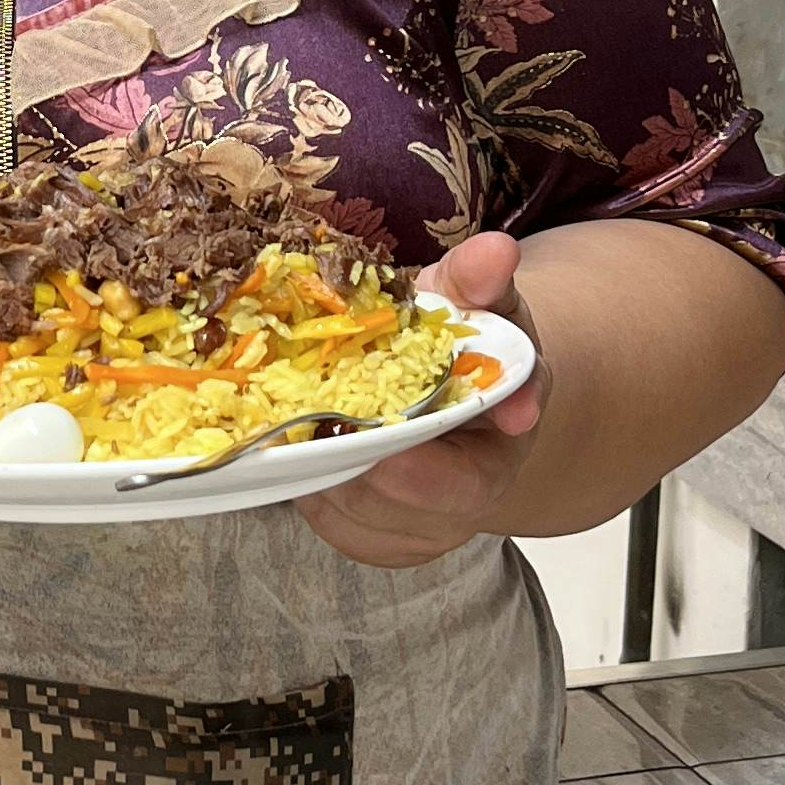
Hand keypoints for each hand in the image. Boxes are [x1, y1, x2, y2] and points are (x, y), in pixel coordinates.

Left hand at [301, 230, 547, 570]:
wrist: (460, 390)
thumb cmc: (468, 347)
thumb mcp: (482, 308)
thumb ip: (482, 283)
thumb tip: (495, 251)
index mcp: (493, 457)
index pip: (462, 485)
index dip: (425, 472)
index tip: (385, 446)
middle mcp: (454, 509)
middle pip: (387, 501)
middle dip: (345, 456)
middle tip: (304, 414)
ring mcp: (405, 529)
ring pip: (344, 510)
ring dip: (312, 463)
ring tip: (289, 411)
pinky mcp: (362, 533)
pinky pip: (320, 516)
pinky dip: (299, 476)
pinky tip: (288, 434)